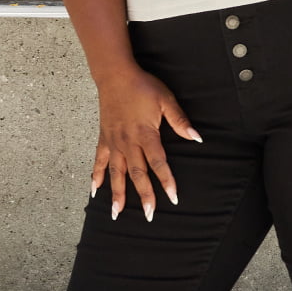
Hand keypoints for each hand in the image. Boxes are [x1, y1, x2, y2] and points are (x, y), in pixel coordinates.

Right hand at [92, 63, 202, 220]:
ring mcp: (113, 142)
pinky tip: (94, 191)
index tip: (173, 198)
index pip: (158, 163)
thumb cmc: (142, 86)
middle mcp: (128, 142)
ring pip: (116, 173)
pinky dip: (96, 176)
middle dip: (144, 195)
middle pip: (137, 174)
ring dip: (117, 194)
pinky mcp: (104, 138)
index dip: (166, 181)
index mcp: (145, 134)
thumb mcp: (166, 99)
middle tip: (150, 215)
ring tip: (117, 213)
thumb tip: (196, 137)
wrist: (115, 75)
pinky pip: (98, 161)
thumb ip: (180, 120)